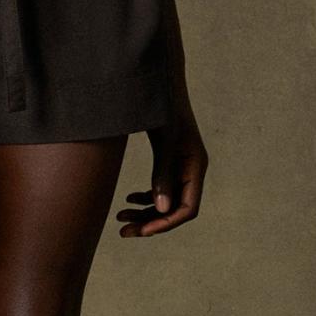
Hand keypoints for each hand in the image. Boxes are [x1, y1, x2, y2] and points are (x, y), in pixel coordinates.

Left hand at [118, 96, 206, 236]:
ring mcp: (181, 166)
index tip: (142, 231)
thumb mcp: (163, 141)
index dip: (165, 224)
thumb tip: (162, 210)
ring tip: (120, 219)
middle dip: (150, 223)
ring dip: (144, 213)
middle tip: (123, 232)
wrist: (162, 83)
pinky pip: (161, 188)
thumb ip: (163, 174)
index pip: (187, 209)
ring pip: (165, 201)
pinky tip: (127, 199)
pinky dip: (145, 198)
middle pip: (174, 210)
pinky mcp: (170, 160)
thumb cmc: (164, 108)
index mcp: (195, 166)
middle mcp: (192, 170)